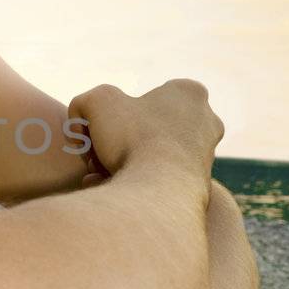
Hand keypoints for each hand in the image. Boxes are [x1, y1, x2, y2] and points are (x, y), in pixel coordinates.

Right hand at [69, 78, 223, 180]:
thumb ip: (84, 103)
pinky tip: (114, 193)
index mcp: (189, 93)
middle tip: (98, 156)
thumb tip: (82, 127)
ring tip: (100, 176)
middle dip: (117, 143)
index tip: (100, 129)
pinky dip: (134, 186)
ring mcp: (206, 157)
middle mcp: (206, 122)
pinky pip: (156, 182)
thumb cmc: (131, 139)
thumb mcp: (95, 102)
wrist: (158, 195)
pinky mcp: (198, 187)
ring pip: (148, 157)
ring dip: (121, 165)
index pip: (139, 99)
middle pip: (143, 129)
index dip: (112, 113)